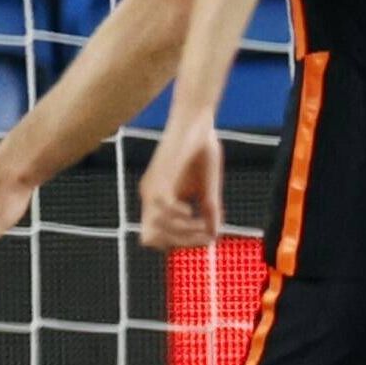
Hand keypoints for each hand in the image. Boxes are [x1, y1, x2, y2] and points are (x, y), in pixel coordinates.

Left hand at [138, 115, 222, 251]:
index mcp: (160, 201)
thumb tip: (214, 235)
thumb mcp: (208, 186)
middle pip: (154, 240)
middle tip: (206, 234)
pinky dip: (178, 216)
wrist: (197, 121)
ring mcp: (152, 188)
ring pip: (156, 230)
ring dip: (183, 231)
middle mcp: (150, 197)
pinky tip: (192, 208)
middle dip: (182, 242)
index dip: (182, 243)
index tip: (207, 239)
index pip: (159, 238)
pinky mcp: (159, 177)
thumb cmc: (201, 149)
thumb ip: (209, 210)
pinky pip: (161, 209)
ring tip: (202, 219)